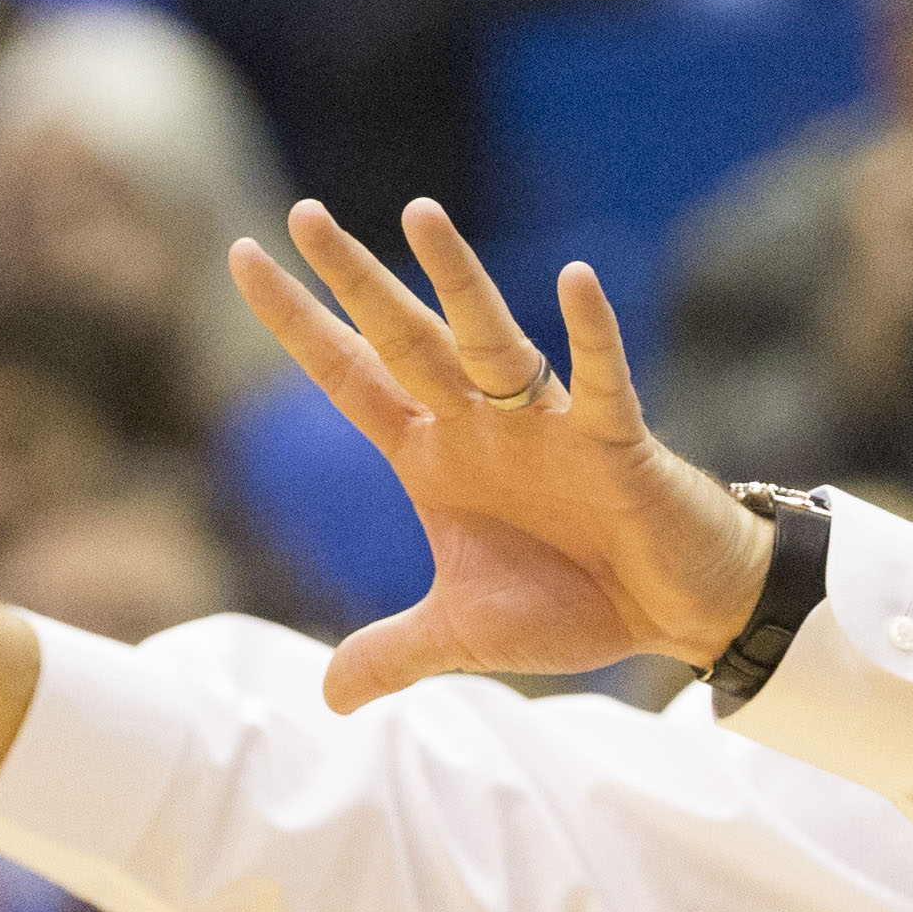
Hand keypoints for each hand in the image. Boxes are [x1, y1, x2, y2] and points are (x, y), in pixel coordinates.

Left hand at [229, 199, 770, 709]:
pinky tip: (575, 281)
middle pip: (402, 340)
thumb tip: (328, 698)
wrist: (671, 609)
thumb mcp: (462, 636)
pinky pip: (600, 380)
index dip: (296, 325)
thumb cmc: (574, 601)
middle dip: (353, 281)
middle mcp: (479, 425)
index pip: (348, 378)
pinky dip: (590, 335)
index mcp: (433, 457)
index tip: (241, 255)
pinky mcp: (614, 441)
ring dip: (456, 281)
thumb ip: (394, 653)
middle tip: (301, 213)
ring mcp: (545, 426)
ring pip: (490, 340)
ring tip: (420, 213)